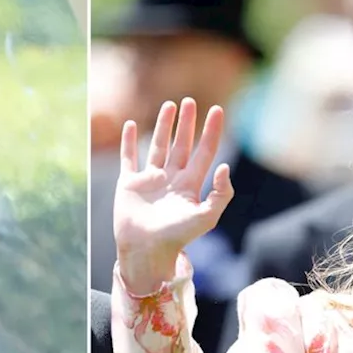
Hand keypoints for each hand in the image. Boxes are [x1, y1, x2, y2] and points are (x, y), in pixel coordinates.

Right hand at [114, 98, 233, 293]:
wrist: (146, 250)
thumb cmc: (177, 238)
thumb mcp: (206, 217)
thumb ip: (221, 194)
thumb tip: (225, 166)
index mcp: (190, 186)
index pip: (205, 152)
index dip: (211, 131)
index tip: (218, 110)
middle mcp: (171, 179)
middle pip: (182, 144)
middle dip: (187, 123)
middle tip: (191, 102)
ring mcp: (149, 180)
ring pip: (158, 146)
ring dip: (163, 126)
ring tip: (170, 106)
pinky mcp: (129, 184)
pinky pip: (129, 158)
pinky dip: (128, 141)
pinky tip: (130, 125)